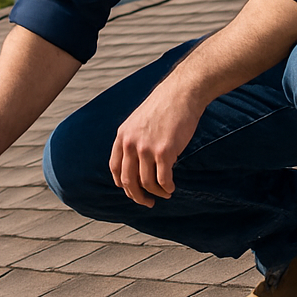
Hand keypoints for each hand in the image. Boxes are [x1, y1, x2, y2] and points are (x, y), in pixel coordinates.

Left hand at [109, 76, 203, 207]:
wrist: (181, 93)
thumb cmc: (164, 106)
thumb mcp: (138, 121)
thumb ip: (134, 139)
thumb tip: (137, 162)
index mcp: (122, 136)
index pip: (115, 168)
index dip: (123, 184)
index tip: (132, 191)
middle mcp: (131, 143)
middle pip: (128, 181)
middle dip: (137, 196)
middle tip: (147, 203)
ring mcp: (146, 148)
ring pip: (147, 183)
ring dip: (156, 193)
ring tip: (165, 193)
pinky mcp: (164, 151)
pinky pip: (163, 179)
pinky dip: (167, 188)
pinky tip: (171, 188)